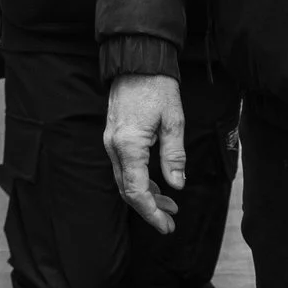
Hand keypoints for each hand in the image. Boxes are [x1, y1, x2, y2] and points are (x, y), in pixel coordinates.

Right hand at [102, 73, 185, 234]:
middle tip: (170, 222)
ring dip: (146, 195)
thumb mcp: (174, 122)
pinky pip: (123, 167)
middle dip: (149, 209)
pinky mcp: (114, 136)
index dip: (151, 212)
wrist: (137, 62)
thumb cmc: (157, 88)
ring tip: (170, 206)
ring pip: (124, 180)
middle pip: (127, 190)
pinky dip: (139, 180)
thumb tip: (176, 185)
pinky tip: (157, 184)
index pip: (136, 191)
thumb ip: (174, 156)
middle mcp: (114, 146)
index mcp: (129, 146)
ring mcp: (111, 141)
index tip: (166, 225)